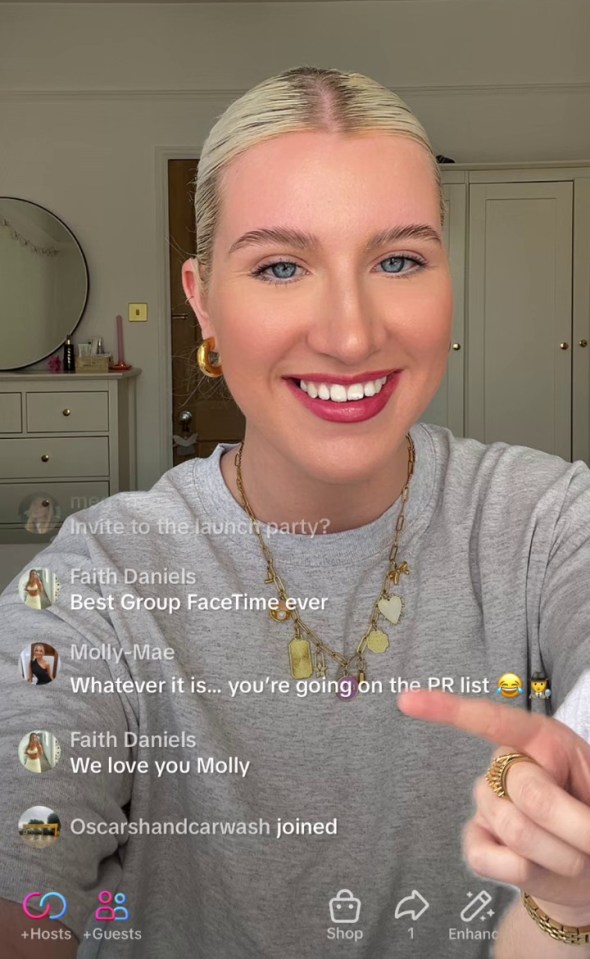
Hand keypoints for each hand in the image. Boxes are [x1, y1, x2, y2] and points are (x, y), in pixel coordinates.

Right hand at [397, 690, 589, 923]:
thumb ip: (573, 798)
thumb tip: (536, 810)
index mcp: (536, 740)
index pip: (489, 720)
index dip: (446, 709)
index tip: (405, 702)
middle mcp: (505, 767)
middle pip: (530, 793)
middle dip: (573, 825)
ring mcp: (487, 804)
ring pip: (516, 831)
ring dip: (560, 854)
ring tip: (573, 854)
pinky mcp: (476, 843)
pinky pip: (489, 860)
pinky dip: (524, 873)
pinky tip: (535, 867)